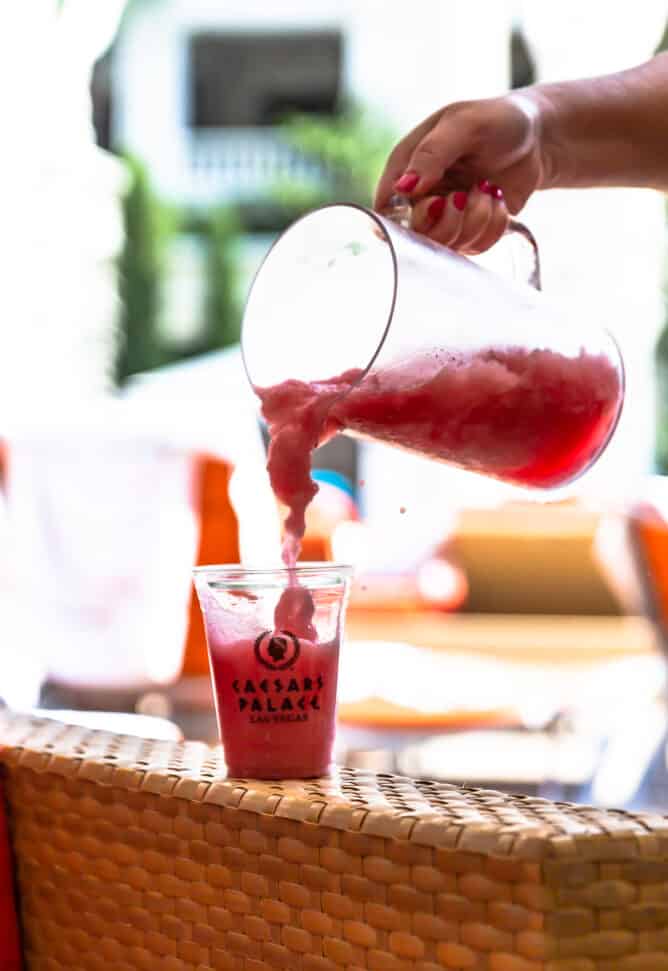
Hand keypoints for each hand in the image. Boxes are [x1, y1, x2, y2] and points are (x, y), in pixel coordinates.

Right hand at [375, 93, 548, 253]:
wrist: (538, 137)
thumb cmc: (497, 120)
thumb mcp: (464, 124)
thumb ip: (432, 153)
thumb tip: (403, 187)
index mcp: (407, 166)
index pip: (386, 208)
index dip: (407, 214)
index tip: (436, 200)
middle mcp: (422, 196)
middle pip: (417, 234)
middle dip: (448, 220)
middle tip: (465, 195)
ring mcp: (446, 216)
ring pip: (448, 245)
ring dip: (476, 220)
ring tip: (488, 190)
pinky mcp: (471, 230)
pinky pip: (475, 247)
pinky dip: (493, 227)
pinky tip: (498, 203)